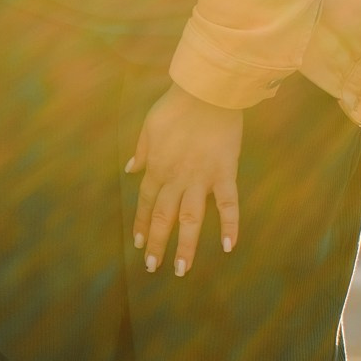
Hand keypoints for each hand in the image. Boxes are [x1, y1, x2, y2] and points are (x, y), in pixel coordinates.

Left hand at [127, 82, 242, 276]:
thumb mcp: (149, 127)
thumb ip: (142, 151)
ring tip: (182, 269)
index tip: (138, 244)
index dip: (141, 225)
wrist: (206, 90)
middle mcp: (176, 178)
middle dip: (157, 244)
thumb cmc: (176, 106)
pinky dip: (229, 225)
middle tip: (153, 267)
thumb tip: (130, 169)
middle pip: (163, 218)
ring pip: (191, 219)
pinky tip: (228, 246)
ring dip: (185, 246)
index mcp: (157, 168)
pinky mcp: (225, 173)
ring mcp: (201, 178)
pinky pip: (227, 204)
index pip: (145, 203)